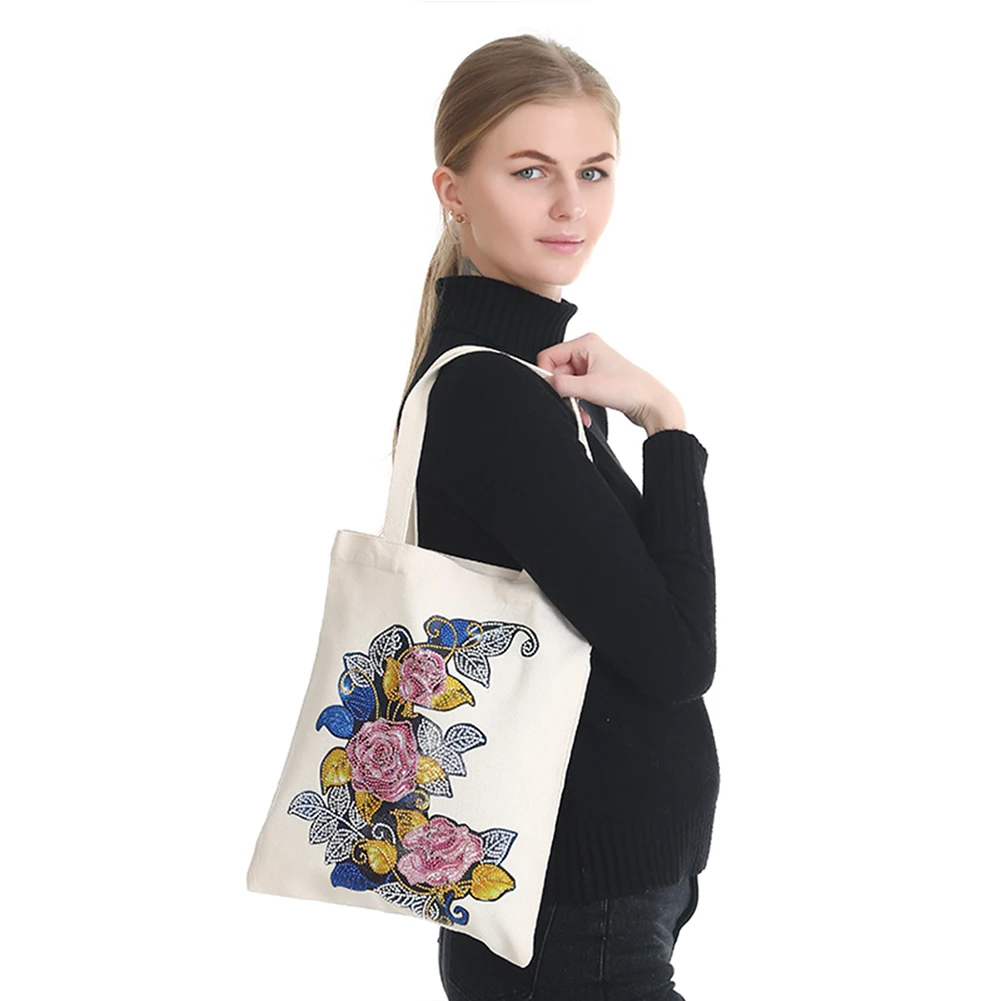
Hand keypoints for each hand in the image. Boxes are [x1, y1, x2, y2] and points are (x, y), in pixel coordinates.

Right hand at [536, 332, 686, 432]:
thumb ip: (561, 385)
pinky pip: (576, 390)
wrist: (652, 405)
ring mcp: (592, 365)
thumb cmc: (630, 390)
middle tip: (572, 403)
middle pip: (557, 371)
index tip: (555, 391)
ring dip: (570, 400)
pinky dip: (578, 403)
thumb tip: (543, 382)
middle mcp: (588, 351)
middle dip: (563, 391)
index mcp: (586, 343)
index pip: (549, 356)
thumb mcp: (590, 388)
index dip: (548, 376)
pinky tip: (585, 413)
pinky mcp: (596, 379)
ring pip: (566, 384)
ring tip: (582, 411)